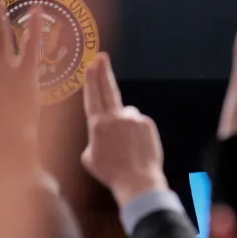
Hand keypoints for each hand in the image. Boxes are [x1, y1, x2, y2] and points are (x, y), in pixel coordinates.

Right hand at [81, 52, 166, 206]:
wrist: (137, 180)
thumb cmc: (110, 172)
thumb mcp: (89, 157)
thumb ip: (94, 139)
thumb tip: (101, 132)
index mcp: (98, 125)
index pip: (93, 97)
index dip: (91, 80)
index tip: (90, 65)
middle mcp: (115, 117)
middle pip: (108, 90)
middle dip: (103, 71)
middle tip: (102, 57)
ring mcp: (133, 119)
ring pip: (126, 114)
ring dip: (124, 124)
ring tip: (126, 147)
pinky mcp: (147, 124)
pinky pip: (138, 123)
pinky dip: (136, 132)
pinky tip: (136, 147)